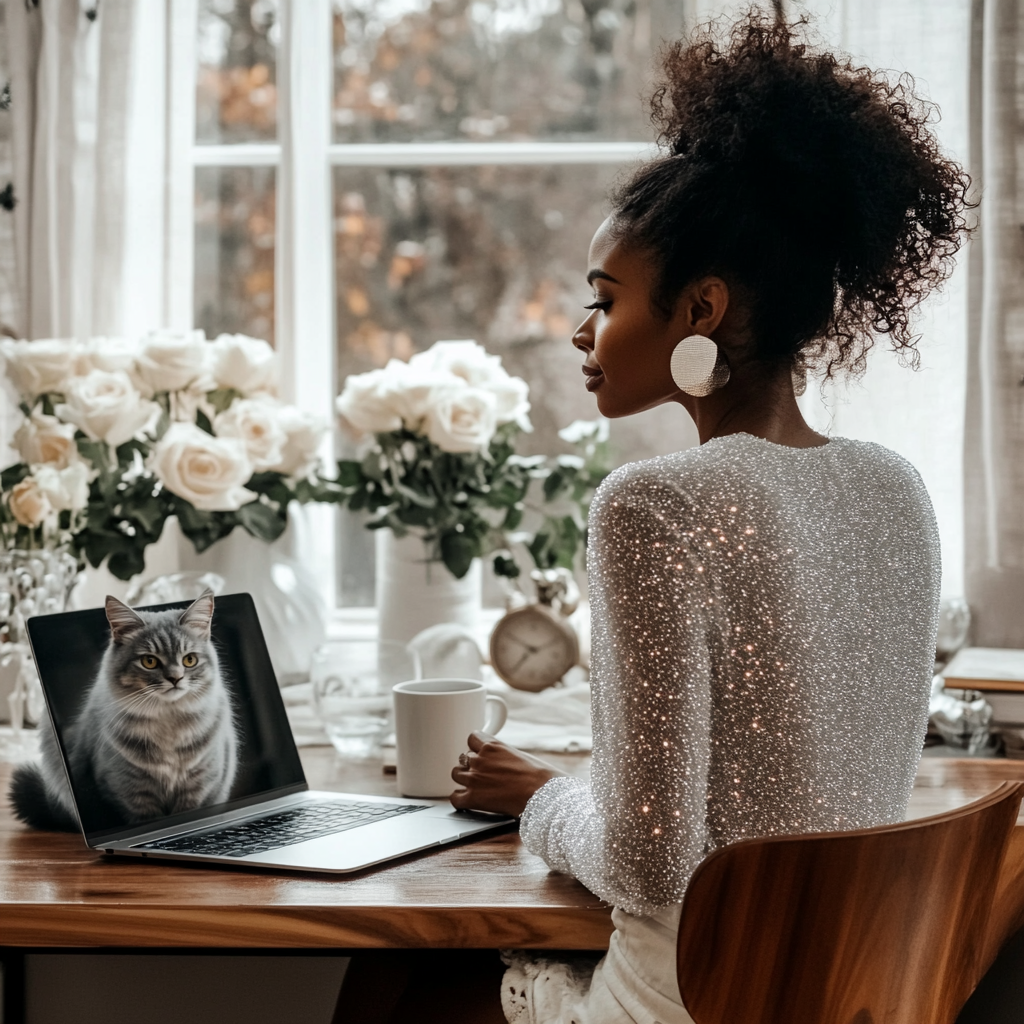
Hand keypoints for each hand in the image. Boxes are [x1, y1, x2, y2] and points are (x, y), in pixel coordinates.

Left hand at [450, 731, 565, 817]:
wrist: (542, 794)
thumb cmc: (539, 776)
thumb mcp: (520, 755)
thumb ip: (502, 755)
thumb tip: (500, 761)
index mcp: (492, 745)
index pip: (472, 738)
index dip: (476, 747)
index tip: (480, 753)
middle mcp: (480, 760)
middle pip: (463, 758)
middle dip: (471, 765)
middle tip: (483, 774)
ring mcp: (474, 779)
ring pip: (456, 775)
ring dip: (464, 780)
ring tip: (475, 787)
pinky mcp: (473, 798)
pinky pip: (455, 798)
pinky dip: (460, 800)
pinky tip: (468, 802)